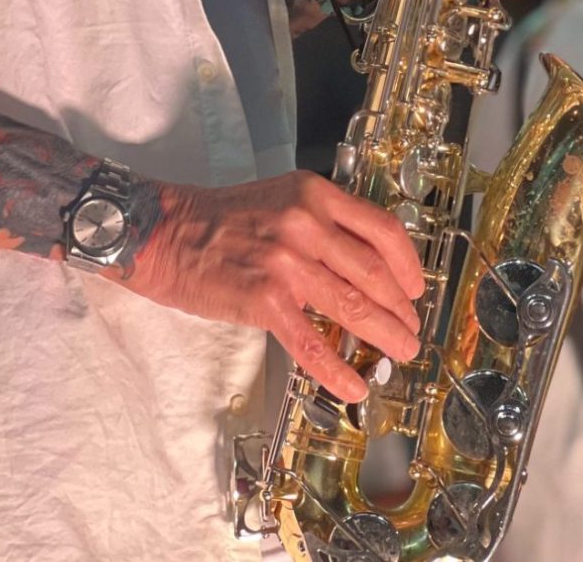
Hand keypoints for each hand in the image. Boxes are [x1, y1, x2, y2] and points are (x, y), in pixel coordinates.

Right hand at [126, 171, 425, 403]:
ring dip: (382, 335)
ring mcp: (287, 262)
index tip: (416, 288)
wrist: (166, 233)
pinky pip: (310, 342)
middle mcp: (308, 224)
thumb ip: (325, 222)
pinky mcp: (264, 300)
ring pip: (351, 307)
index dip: (407, 264)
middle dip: (400, 308)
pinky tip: (352, 386)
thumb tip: (367, 264)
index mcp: (317, 196)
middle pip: (374, 273)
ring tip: (399, 353)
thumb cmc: (225, 219)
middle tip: (411, 329)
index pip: (382, 229)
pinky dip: (337, 369)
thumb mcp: (285, 199)